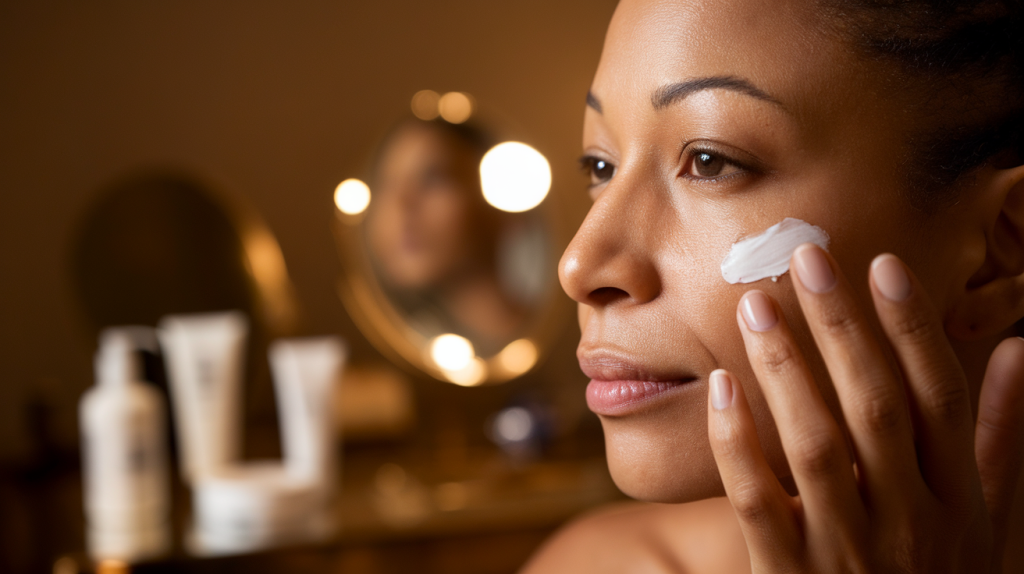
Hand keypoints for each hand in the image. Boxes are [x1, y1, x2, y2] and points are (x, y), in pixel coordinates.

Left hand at [707, 244, 1023, 572]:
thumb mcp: (989, 524)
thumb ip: (999, 438)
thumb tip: (1018, 350)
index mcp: (958, 500)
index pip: (938, 396)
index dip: (912, 328)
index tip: (881, 265)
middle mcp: (909, 519)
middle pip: (876, 407)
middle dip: (842, 328)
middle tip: (805, 259)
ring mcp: (848, 549)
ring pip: (816, 445)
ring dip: (786, 369)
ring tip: (757, 305)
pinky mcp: (788, 573)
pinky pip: (758, 501)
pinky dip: (739, 443)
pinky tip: (721, 387)